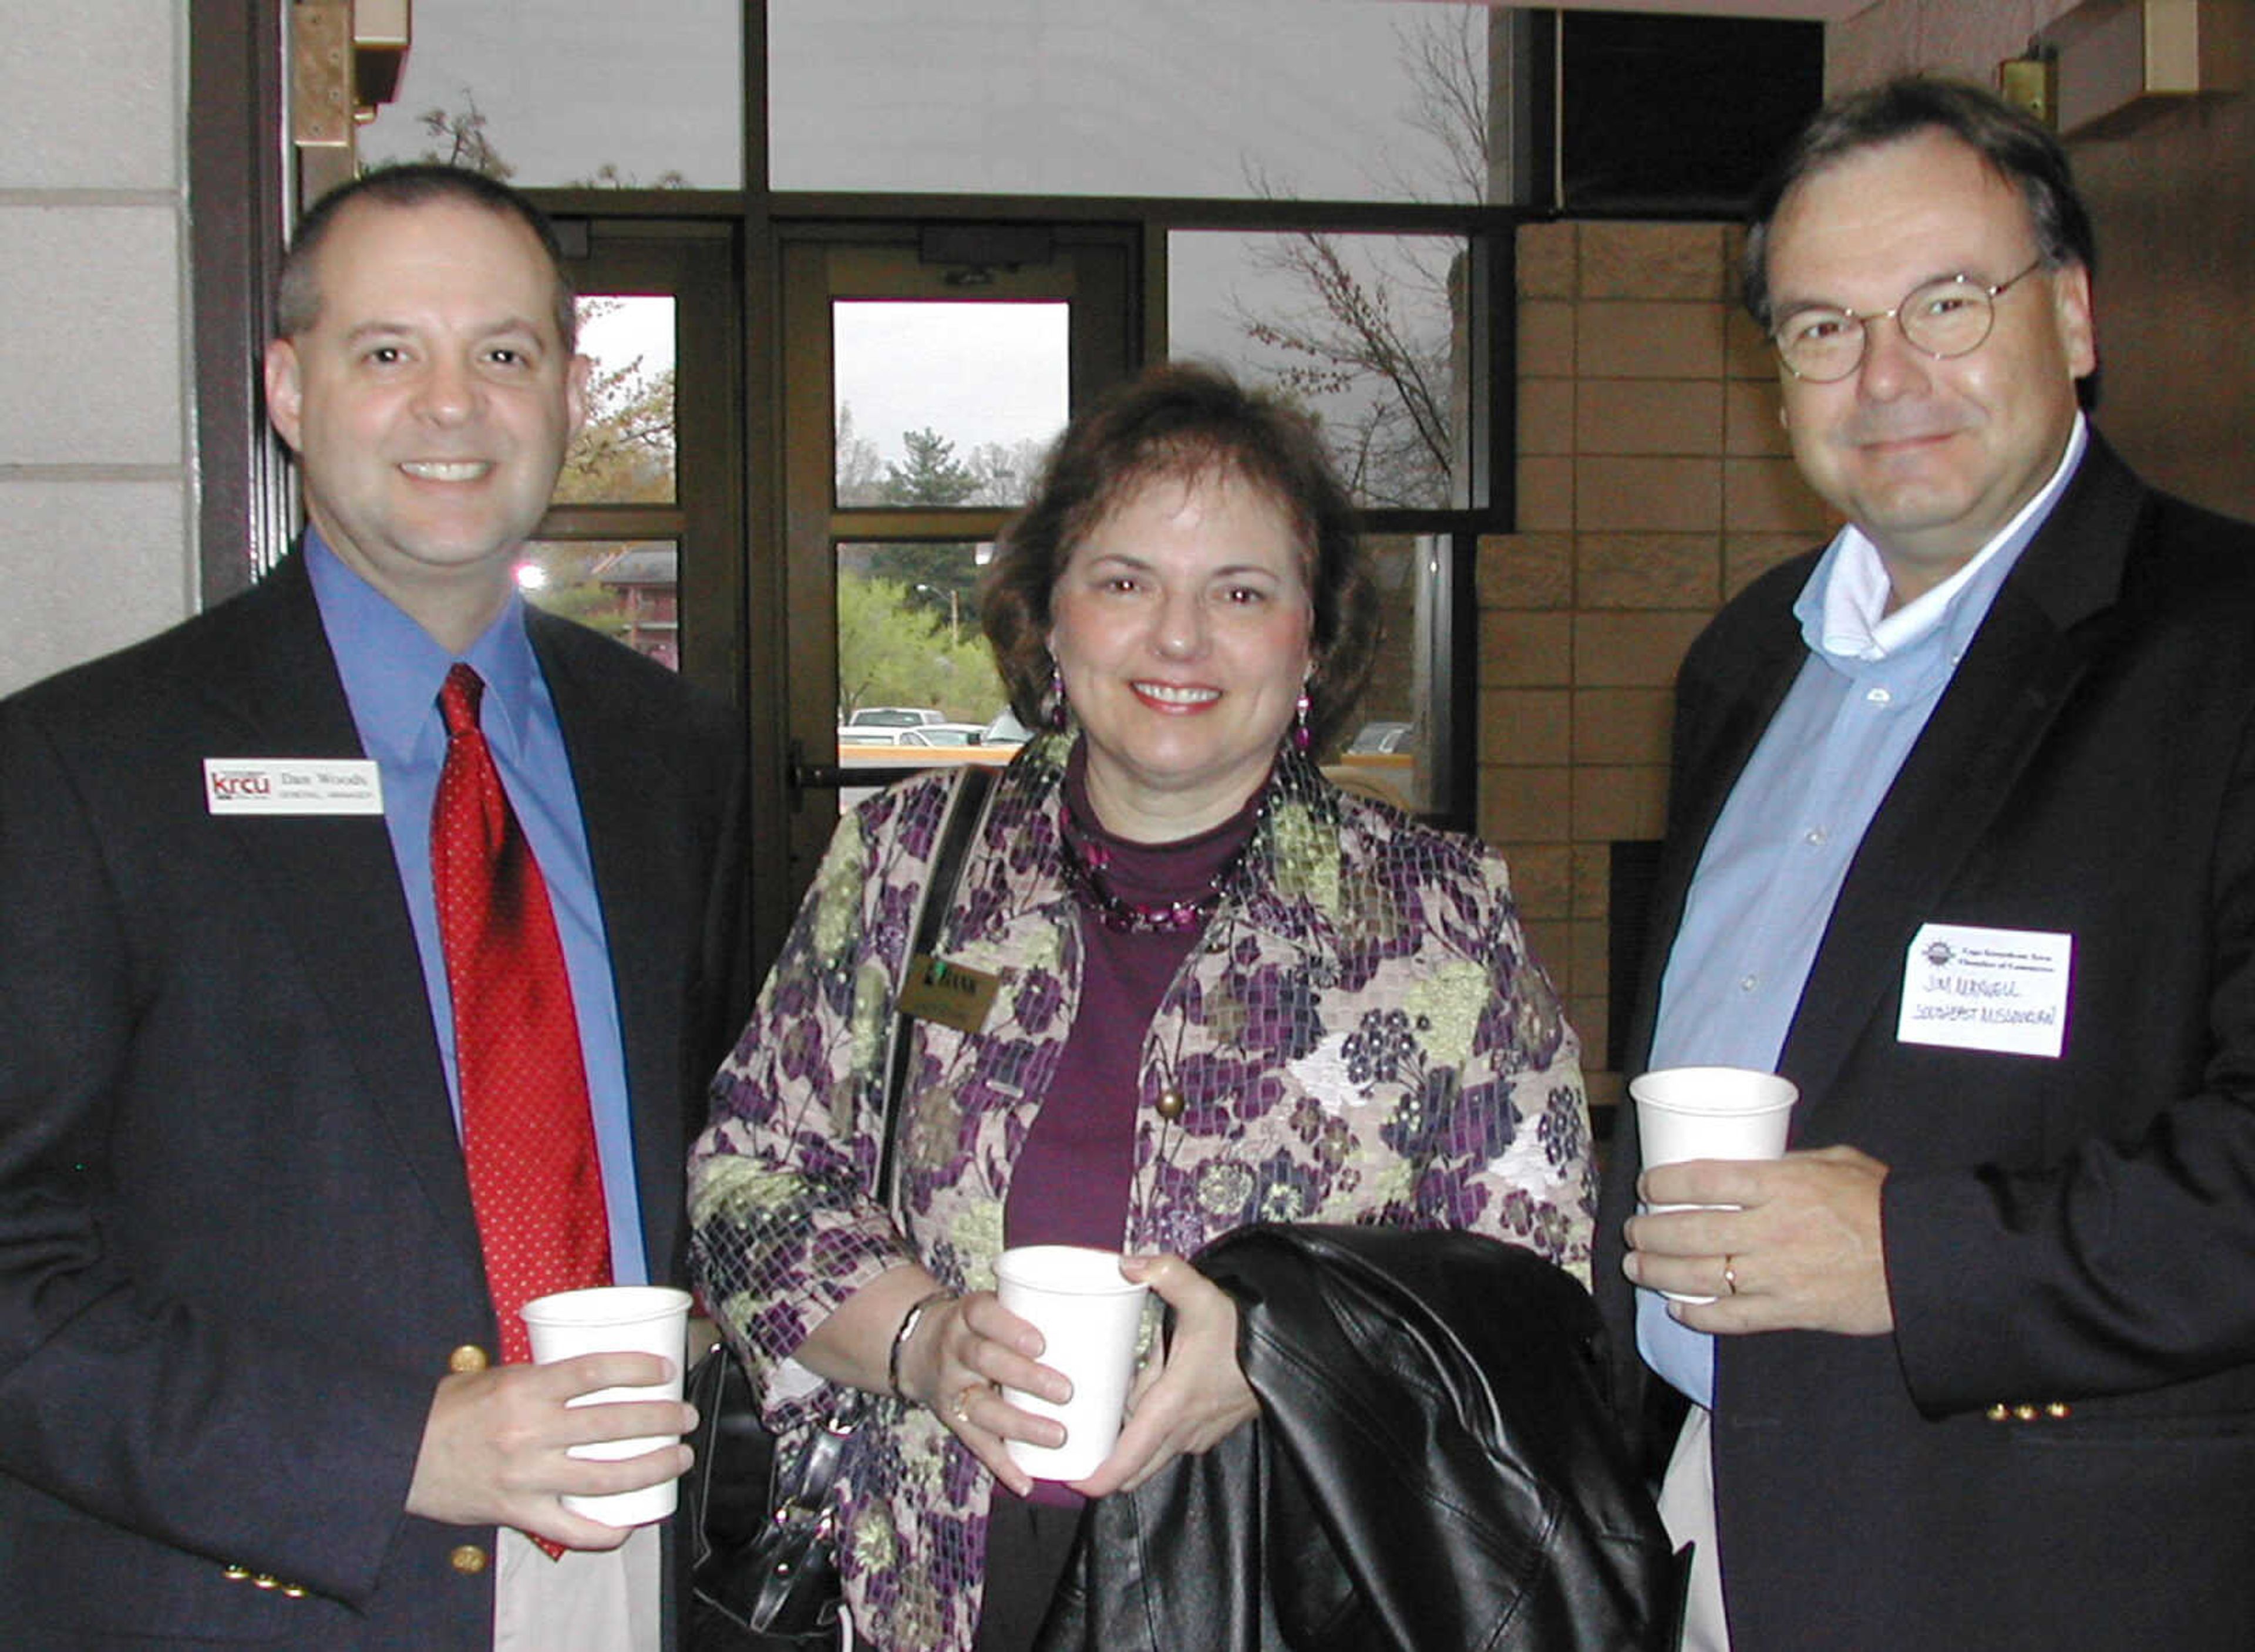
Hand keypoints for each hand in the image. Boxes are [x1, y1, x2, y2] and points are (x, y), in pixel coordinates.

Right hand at [404, 1352, 695, 1549]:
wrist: (397, 1454)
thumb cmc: (447, 1410)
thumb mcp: (495, 1377)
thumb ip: (540, 1377)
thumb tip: (592, 1374)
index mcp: (524, 1389)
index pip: (594, 1372)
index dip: (636, 1369)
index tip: (665, 1371)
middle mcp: (530, 1432)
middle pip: (612, 1424)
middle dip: (660, 1421)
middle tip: (685, 1418)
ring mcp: (526, 1476)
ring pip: (605, 1477)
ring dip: (651, 1468)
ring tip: (678, 1459)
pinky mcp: (516, 1511)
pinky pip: (568, 1527)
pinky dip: (602, 1530)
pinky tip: (629, 1523)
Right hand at [896, 1291, 1066, 1499]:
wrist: (919, 1348)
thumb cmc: (981, 1327)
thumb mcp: (995, 1308)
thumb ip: (1039, 1316)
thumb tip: (1110, 1340)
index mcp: (970, 1315)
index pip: (984, 1315)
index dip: (1010, 1329)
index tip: (1042, 1343)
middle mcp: (956, 1349)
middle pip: (985, 1360)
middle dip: (1026, 1377)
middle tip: (1067, 1391)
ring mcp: (951, 1386)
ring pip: (982, 1407)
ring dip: (1020, 1424)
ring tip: (1058, 1436)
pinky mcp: (951, 1420)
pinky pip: (976, 1444)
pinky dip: (1001, 1465)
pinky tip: (1025, 1483)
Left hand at [1071, 1254, 1257, 1498]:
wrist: (1291, 1345)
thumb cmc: (1244, 1327)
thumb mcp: (1203, 1295)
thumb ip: (1166, 1274)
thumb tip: (1125, 1264)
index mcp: (1172, 1407)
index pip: (1129, 1461)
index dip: (1098, 1478)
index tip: (1071, 1479)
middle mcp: (1183, 1431)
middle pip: (1134, 1466)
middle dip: (1107, 1454)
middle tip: (1082, 1424)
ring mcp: (1198, 1436)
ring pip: (1151, 1449)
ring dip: (1131, 1433)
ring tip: (1118, 1392)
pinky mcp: (1209, 1432)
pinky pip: (1169, 1440)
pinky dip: (1152, 1426)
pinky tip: (1150, 1388)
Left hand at [1622, 1146, 1894, 1335]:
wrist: (1923, 1259)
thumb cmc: (1881, 1203)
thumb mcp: (1835, 1161)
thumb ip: (1788, 1162)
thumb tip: (1751, 1159)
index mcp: (1778, 1184)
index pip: (1700, 1179)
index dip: (1663, 1183)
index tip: (1647, 1186)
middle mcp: (1769, 1229)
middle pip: (1688, 1230)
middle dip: (1649, 1232)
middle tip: (1632, 1230)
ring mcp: (1775, 1274)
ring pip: (1699, 1275)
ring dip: (1658, 1272)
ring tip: (1637, 1266)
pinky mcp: (1788, 1312)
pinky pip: (1730, 1318)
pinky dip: (1698, 1315)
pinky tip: (1678, 1307)